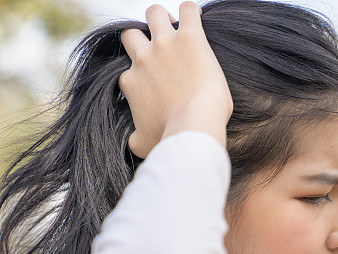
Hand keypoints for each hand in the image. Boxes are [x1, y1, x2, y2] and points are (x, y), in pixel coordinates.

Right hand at [118, 2, 232, 157]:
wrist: (193, 127)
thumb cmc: (170, 139)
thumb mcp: (143, 144)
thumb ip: (135, 139)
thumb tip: (132, 144)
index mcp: (131, 82)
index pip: (128, 70)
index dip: (140, 73)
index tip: (156, 80)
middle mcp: (142, 59)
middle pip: (132, 34)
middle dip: (144, 37)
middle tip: (163, 49)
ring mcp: (165, 45)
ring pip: (155, 14)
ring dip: (164, 18)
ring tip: (178, 28)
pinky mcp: (190, 37)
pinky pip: (187, 11)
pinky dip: (191, 11)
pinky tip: (197, 19)